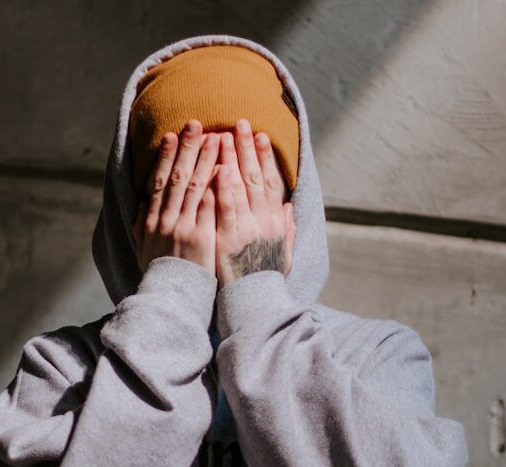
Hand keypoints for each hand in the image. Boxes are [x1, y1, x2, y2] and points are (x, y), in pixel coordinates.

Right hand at [132, 119, 219, 276]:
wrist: (170, 299)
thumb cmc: (160, 274)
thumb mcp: (143, 248)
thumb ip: (141, 223)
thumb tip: (142, 200)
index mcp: (151, 220)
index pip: (158, 180)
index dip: (165, 156)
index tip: (172, 135)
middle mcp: (165, 220)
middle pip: (177, 176)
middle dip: (187, 148)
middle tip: (196, 124)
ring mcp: (183, 228)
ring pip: (194, 186)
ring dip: (205, 159)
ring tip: (215, 137)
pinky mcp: (201, 238)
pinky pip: (209, 207)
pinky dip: (215, 186)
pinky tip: (223, 168)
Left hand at [214, 119, 295, 287]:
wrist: (252, 303)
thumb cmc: (263, 279)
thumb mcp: (283, 254)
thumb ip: (286, 230)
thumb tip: (289, 208)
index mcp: (276, 222)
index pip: (272, 182)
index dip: (266, 158)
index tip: (261, 136)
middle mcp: (265, 222)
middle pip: (256, 177)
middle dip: (247, 148)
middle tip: (241, 123)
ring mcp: (246, 229)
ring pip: (239, 186)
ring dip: (232, 159)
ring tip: (223, 135)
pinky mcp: (228, 239)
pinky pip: (224, 207)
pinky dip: (222, 186)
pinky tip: (217, 167)